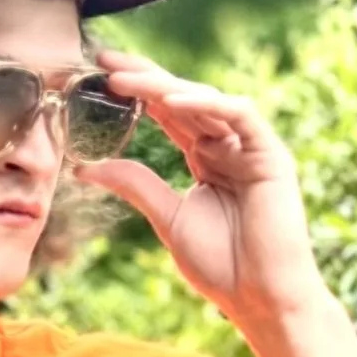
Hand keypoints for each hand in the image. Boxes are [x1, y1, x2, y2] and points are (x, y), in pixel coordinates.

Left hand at [78, 49, 329, 332]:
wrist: (260, 297)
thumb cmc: (221, 264)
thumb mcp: (167, 218)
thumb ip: (135, 184)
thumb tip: (84, 167)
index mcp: (205, 157)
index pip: (167, 113)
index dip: (136, 92)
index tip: (98, 74)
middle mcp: (228, 145)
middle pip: (183, 98)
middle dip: (144, 77)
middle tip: (105, 60)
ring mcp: (251, 147)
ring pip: (206, 100)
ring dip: (164, 87)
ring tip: (123, 80)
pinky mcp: (271, 154)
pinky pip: (238, 115)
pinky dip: (205, 105)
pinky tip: (170, 102)